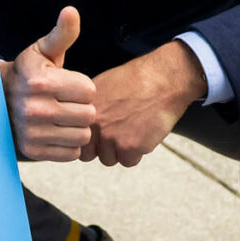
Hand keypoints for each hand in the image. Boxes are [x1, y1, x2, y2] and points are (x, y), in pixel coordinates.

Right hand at [3, 7, 94, 162]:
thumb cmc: (29, 74)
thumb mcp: (43, 51)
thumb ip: (62, 34)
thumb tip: (71, 11)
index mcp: (41, 82)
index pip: (90, 91)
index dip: (82, 87)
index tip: (66, 85)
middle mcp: (35, 109)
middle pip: (89, 115)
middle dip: (81, 108)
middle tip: (64, 102)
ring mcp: (33, 133)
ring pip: (83, 135)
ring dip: (77, 127)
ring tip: (62, 117)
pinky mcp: (34, 152)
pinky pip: (72, 153)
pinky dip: (68, 145)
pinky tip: (56, 132)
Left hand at [85, 40, 204, 167]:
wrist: (164, 79)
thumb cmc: (137, 79)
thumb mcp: (102, 85)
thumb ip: (89, 108)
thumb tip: (81, 124)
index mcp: (84, 110)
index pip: (75, 139)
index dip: (88, 139)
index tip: (100, 134)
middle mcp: (93, 124)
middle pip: (89, 154)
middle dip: (101, 148)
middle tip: (119, 132)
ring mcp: (110, 137)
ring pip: (109, 159)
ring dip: (121, 150)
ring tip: (134, 129)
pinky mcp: (129, 147)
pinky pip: (129, 162)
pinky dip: (138, 152)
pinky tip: (144, 133)